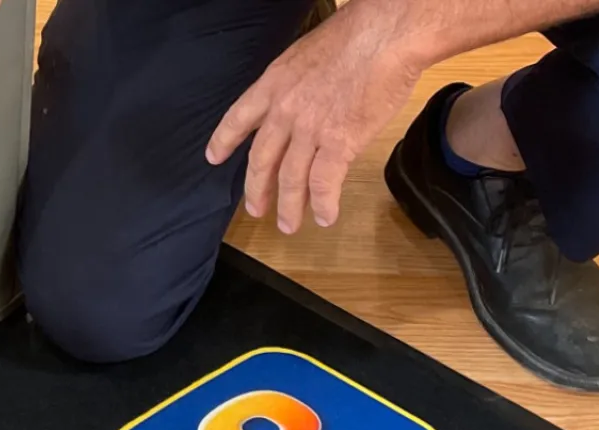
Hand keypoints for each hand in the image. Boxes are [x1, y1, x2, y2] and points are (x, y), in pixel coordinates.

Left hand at [207, 3, 423, 232]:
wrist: (384, 35)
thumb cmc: (356, 35)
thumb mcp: (307, 54)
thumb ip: (297, 82)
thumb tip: (302, 97)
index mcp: (274, 84)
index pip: (239, 118)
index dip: (224, 140)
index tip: (214, 157)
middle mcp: (284, 111)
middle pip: (261, 159)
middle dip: (257, 189)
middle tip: (257, 209)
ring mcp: (309, 129)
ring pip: (290, 179)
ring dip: (289, 207)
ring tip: (288, 225)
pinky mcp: (339, 143)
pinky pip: (324, 183)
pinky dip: (323, 204)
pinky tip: (325, 217)